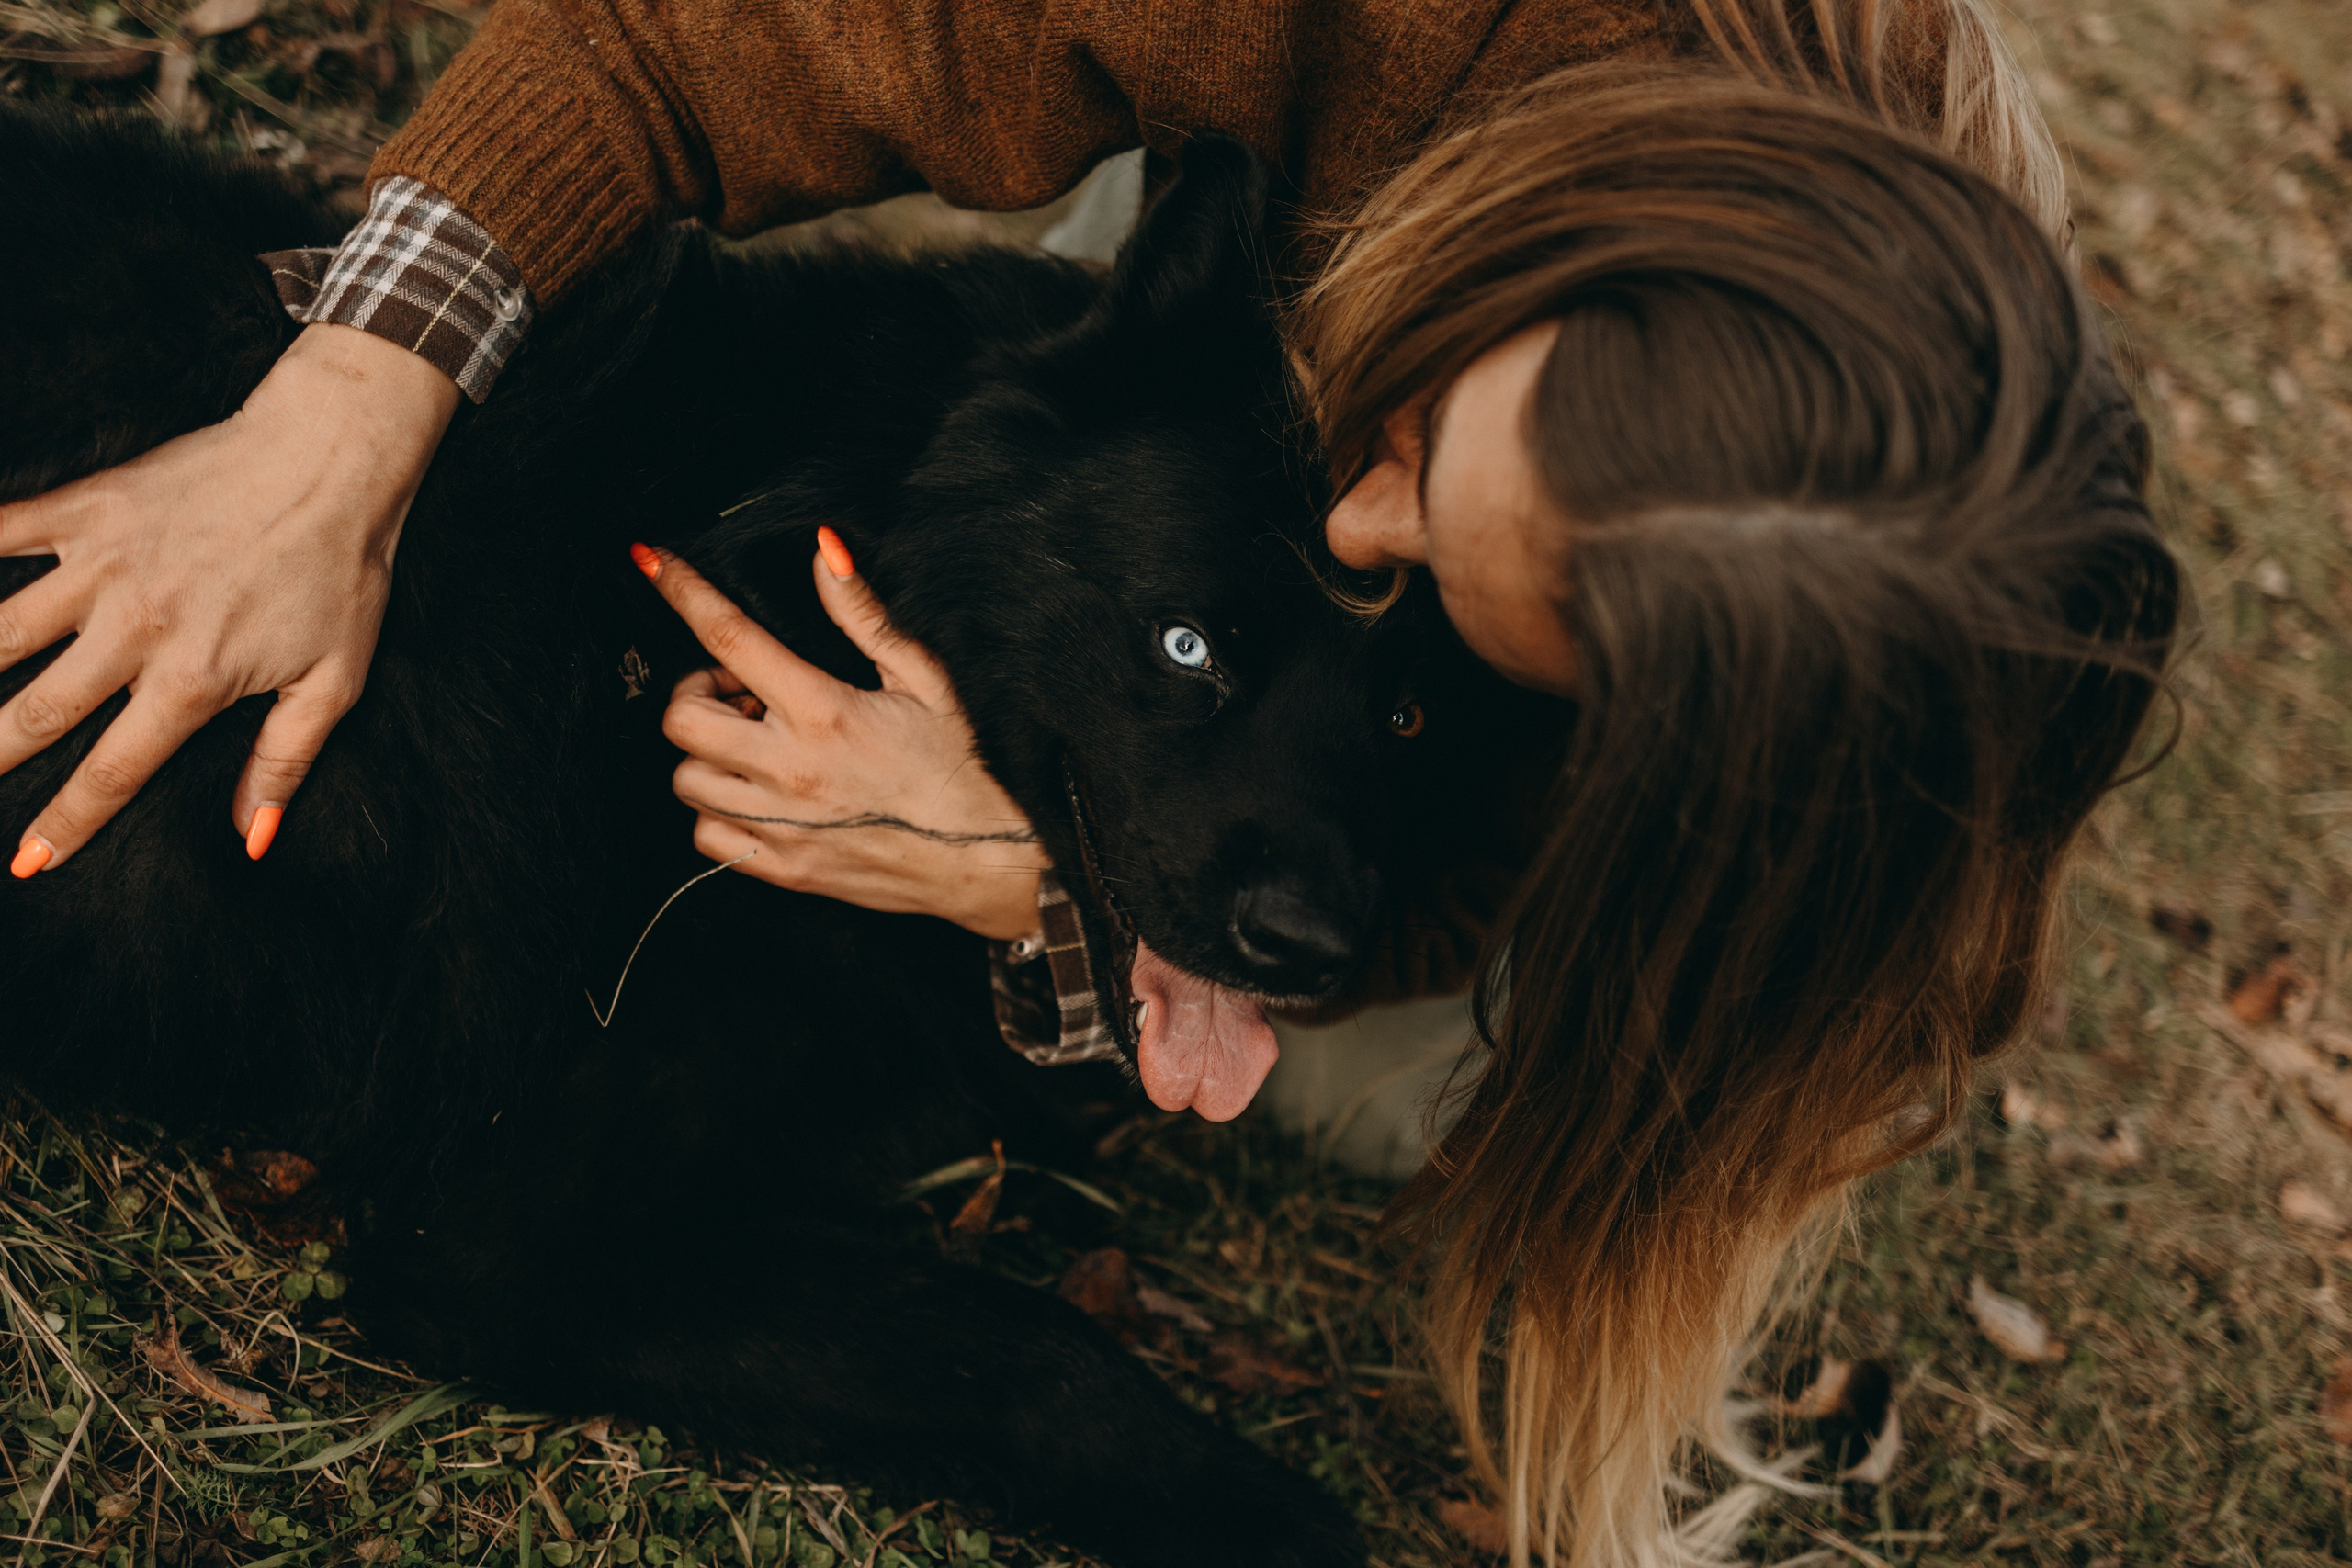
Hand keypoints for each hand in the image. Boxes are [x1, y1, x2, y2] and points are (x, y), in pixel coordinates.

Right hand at [0, 323, 460, 873]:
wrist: (332, 461)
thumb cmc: (340, 573)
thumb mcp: (334, 681)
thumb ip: (283, 762)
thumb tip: (252, 837)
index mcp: (194, 681)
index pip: (113, 771)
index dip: (66, 824)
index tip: (26, 861)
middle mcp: (137, 630)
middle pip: (36, 713)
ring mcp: (105, 567)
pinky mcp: (89, 509)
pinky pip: (1, 532)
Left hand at [643, 534, 1049, 940]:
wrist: (988, 859)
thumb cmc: (962, 763)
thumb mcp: (924, 678)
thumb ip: (863, 615)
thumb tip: (824, 551)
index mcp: (822, 710)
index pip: (728, 636)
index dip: (681, 590)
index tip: (650, 562)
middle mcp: (789, 769)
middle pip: (682, 718)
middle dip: (700, 692)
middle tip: (745, 693)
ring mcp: (781, 823)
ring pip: (686, 779)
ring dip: (708, 753)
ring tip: (758, 746)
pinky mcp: (783, 867)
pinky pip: (707, 837)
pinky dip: (719, 811)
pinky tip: (760, 795)